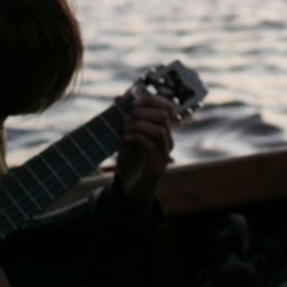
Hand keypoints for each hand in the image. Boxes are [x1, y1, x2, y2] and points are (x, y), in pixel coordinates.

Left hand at [115, 95, 174, 212]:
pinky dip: (137, 137)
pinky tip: (126, 139)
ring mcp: (164, 153)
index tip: (133, 103)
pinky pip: (152, 145)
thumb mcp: (126, 136)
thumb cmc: (130, 161)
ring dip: (139, 125)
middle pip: (164, 115)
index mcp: (162, 131)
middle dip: (142, 112)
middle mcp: (167, 140)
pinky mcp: (158, 166)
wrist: (129, 189)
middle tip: (126, 119)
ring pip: (159, 129)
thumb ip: (125, 118)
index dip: (152, 100)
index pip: (168, 108)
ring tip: (125, 130)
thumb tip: (118, 97)